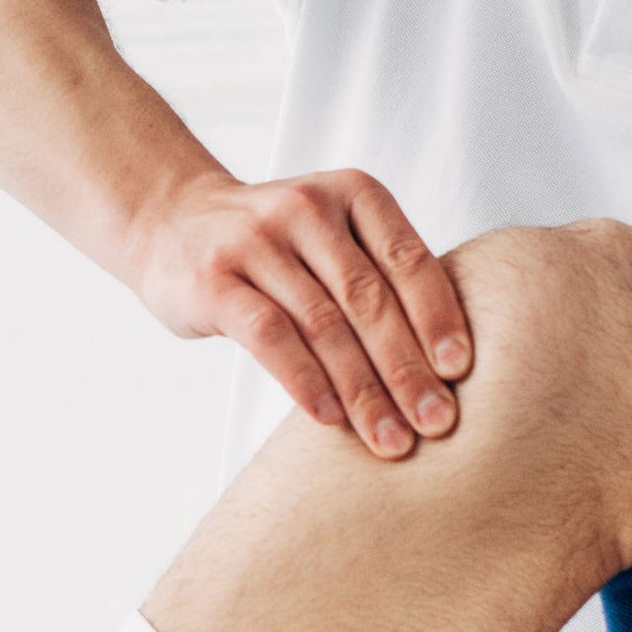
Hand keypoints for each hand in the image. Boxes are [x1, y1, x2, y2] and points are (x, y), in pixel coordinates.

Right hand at [126, 165, 473, 457]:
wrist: (171, 221)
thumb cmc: (275, 245)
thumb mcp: (332, 235)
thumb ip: (380, 278)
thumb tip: (446, 369)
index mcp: (352, 193)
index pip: (407, 260)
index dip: (438, 317)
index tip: (460, 372)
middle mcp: (306, 208)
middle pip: (369, 299)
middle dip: (407, 368)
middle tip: (437, 422)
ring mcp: (255, 241)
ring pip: (323, 324)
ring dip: (363, 390)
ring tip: (390, 438)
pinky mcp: (214, 280)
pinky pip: (270, 336)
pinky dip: (305, 381)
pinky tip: (330, 418)